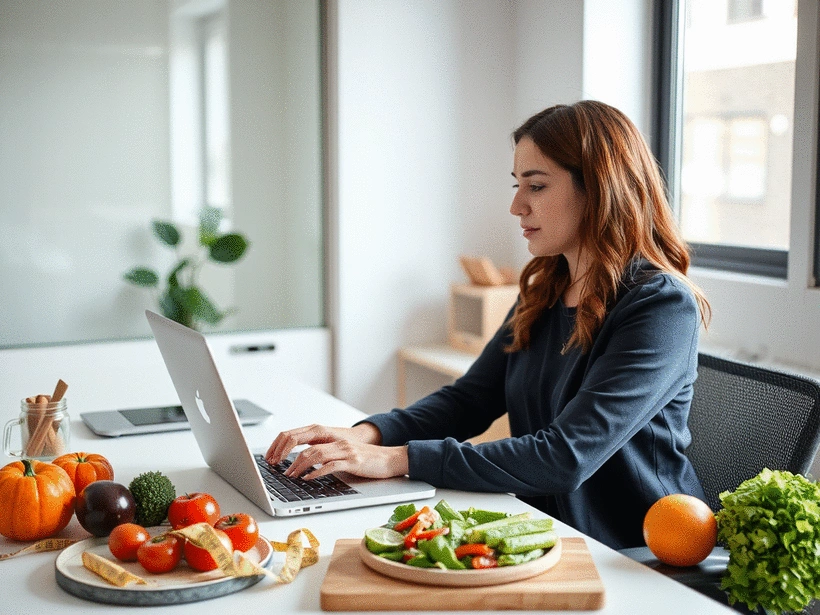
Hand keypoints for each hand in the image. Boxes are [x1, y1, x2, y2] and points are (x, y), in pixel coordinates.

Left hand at [264, 423, 407, 479]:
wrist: (389, 459)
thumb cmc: (364, 458)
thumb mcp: (340, 453)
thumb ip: (324, 454)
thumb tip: (303, 463)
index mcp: (329, 436)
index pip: (298, 434)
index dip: (281, 445)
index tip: (270, 457)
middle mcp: (335, 440)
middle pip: (304, 442)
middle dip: (286, 455)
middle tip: (276, 468)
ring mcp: (344, 450)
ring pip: (315, 453)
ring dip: (299, 466)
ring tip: (290, 476)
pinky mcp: (353, 461)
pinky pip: (331, 465)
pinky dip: (317, 472)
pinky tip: (308, 478)